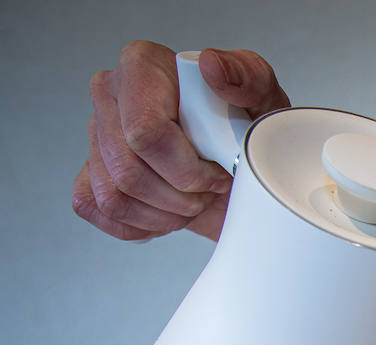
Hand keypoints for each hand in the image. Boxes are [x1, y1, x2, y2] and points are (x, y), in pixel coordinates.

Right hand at [73, 42, 289, 240]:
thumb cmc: (247, 128)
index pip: (144, 132)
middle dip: (180, 196)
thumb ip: (247, 76)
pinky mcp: (89, 170)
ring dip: (164, 214)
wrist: (239, 163)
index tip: (217, 172)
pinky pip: (98, 209)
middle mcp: (111, 94)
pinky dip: (141, 225)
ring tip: (193, 201)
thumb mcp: (265, 99)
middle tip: (210, 191)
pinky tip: (168, 212)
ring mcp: (95, 133)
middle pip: (128, 169)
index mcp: (144, 66)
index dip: (186, 169)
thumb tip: (211, 67)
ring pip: (113, 196)